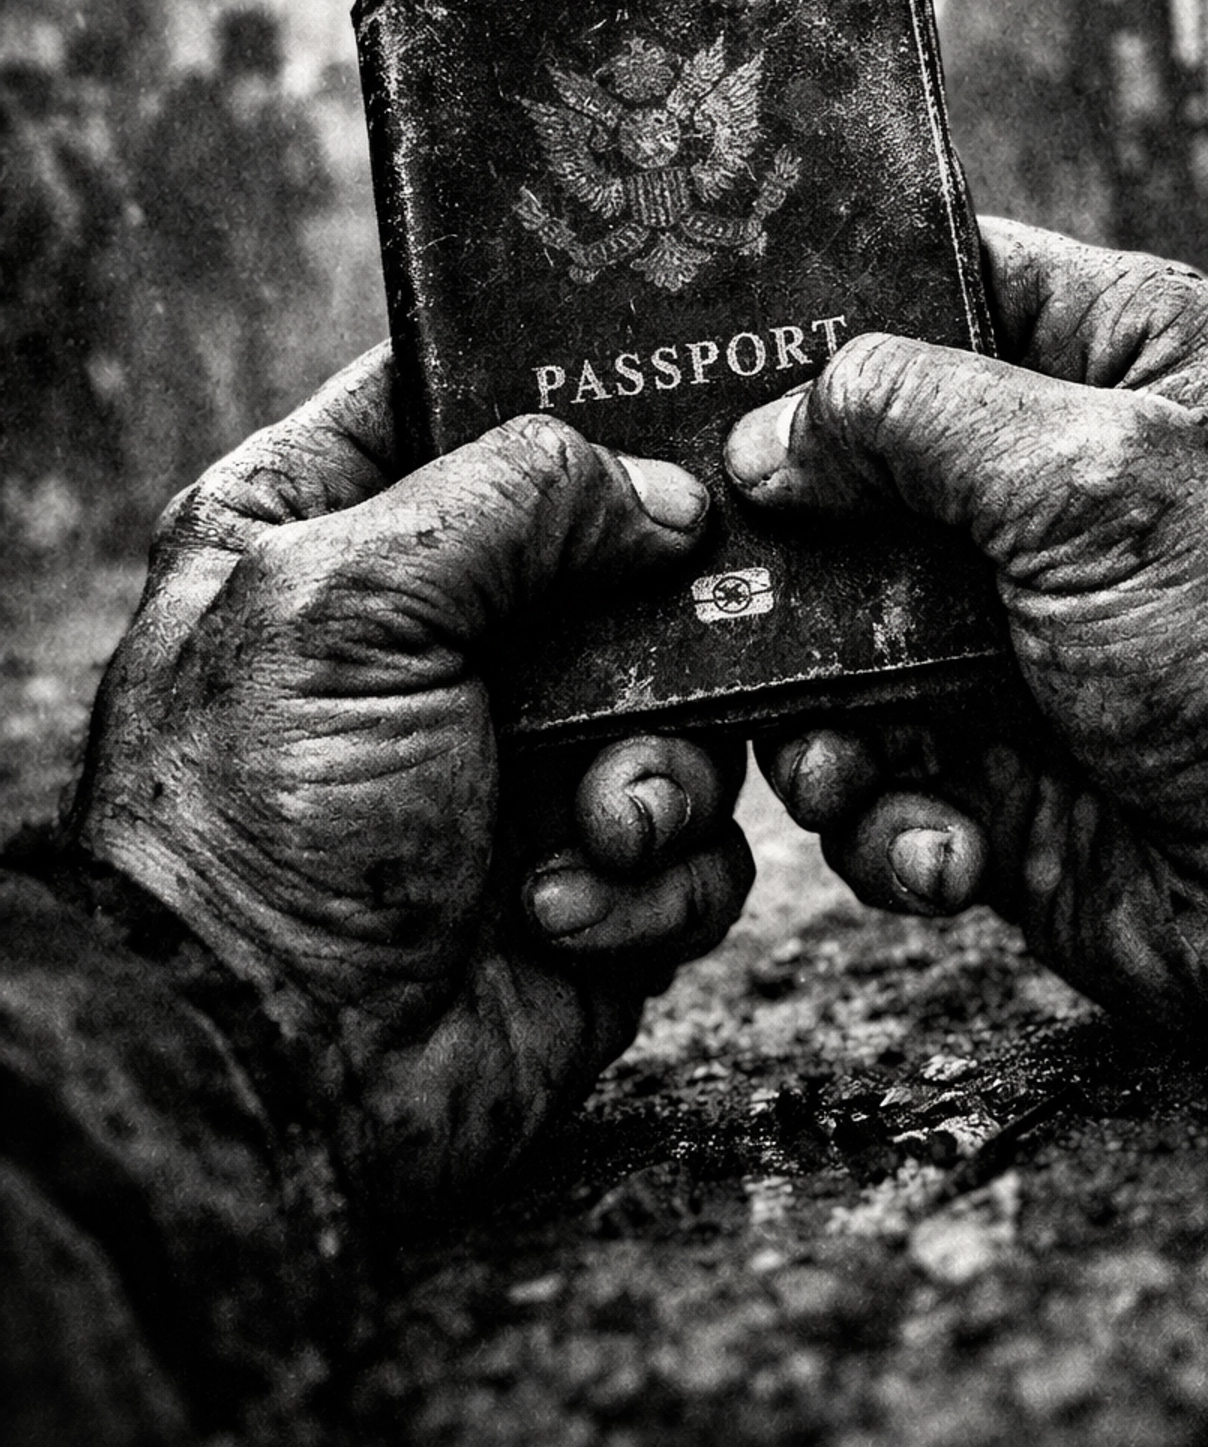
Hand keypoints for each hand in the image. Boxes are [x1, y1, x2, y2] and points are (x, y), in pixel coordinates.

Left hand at [69, 348, 752, 1214]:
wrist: (275, 1079)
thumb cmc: (258, 823)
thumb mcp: (348, 603)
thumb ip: (516, 496)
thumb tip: (673, 497)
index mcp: (328, 524)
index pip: (462, 390)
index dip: (569, 373)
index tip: (683, 367)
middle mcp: (438, 629)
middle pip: (619, 542)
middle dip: (669, 602)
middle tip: (709, 605)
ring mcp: (526, 749)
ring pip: (691, 694)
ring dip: (663, 765)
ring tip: (598, 819)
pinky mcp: (597, 865)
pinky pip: (701, 833)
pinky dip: (653, 874)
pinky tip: (562, 907)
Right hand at [725, 222, 1207, 1039]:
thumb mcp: (1088, 474)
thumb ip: (909, 417)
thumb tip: (767, 436)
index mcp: (1110, 358)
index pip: (940, 283)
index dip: (828, 311)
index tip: (710, 350)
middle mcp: (1049, 487)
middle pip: (848, 477)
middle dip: (784, 552)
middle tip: (725, 585)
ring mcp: (1009, 628)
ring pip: (829, 640)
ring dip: (816, 717)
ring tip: (841, 759)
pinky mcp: (984, 760)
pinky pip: (868, 770)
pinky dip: (884, 813)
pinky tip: (948, 837)